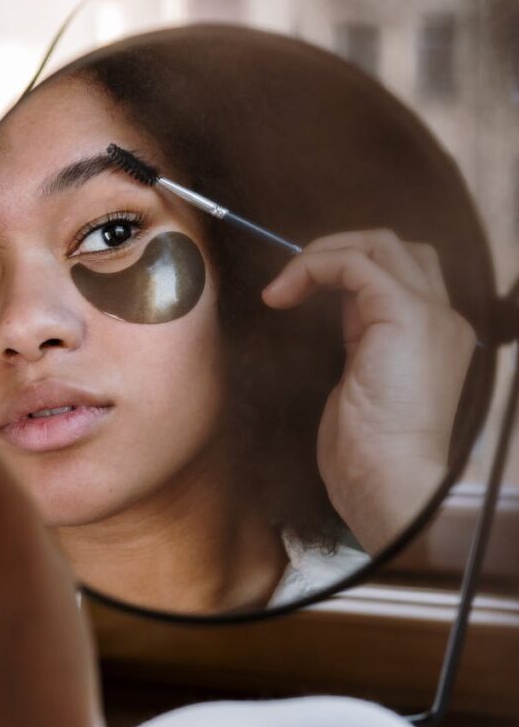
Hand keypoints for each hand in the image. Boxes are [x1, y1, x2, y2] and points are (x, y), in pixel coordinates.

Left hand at [262, 229, 475, 553]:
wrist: (391, 483)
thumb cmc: (371, 455)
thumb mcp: (363, 383)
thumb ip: (360, 341)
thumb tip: (338, 307)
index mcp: (436, 337)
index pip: (401, 276)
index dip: (347, 274)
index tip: (299, 296)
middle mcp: (442, 318)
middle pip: (397, 249)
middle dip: (340, 250)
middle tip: (294, 281)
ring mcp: (429, 312)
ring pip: (380, 244)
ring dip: (324, 253)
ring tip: (284, 285)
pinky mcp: (404, 312)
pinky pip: (354, 262)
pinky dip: (313, 267)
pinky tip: (283, 293)